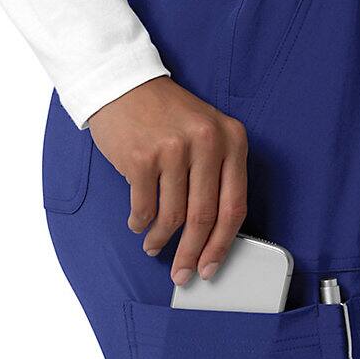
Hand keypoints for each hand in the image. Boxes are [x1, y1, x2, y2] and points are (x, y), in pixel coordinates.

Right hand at [88, 77, 247, 284]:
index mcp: (232, 139)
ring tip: (154, 246)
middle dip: (192, 254)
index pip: (235, 205)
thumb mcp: (208, 133)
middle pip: (204, 217)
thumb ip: (218, 175)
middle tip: (183, 274)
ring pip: (172, 216)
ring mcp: (174, 149)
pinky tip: (139, 225)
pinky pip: (144, 207)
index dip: (223, 244)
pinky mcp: (142, 157)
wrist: (125, 84)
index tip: (211, 266)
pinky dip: (140, 223)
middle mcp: (208, 142)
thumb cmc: (168, 116)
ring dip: (160, 240)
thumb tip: (212, 236)